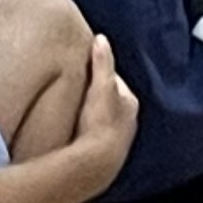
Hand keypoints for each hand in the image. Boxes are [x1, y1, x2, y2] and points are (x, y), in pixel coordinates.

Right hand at [64, 34, 139, 186]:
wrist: (96, 164)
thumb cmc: (101, 122)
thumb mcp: (102, 86)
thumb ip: (102, 62)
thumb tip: (101, 39)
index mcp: (129, 103)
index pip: (113, 81)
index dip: (99, 73)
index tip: (84, 68)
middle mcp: (128, 122)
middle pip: (110, 101)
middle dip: (96, 95)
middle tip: (77, 88)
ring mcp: (117, 140)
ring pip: (103, 121)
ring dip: (91, 116)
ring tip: (73, 111)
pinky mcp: (105, 155)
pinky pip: (95, 137)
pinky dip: (87, 133)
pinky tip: (75, 133)